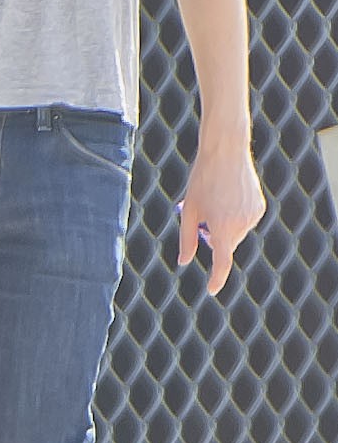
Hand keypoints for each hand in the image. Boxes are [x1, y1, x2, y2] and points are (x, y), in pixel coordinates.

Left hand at [178, 146, 265, 294]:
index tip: (211, 290)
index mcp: (222, 227)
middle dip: (214, 237)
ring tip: (217, 198)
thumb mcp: (189, 209)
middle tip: (203, 214)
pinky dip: (235, 216)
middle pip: (225, 244)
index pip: (221, 261)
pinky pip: (244, 221)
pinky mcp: (259, 207)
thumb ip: (186, 238)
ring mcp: (253, 216)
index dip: (216, 278)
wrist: (226, 152)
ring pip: (235, 233)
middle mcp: (241, 224)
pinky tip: (229, 195)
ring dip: (225, 225)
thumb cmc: (202, 180)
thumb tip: (184, 261)